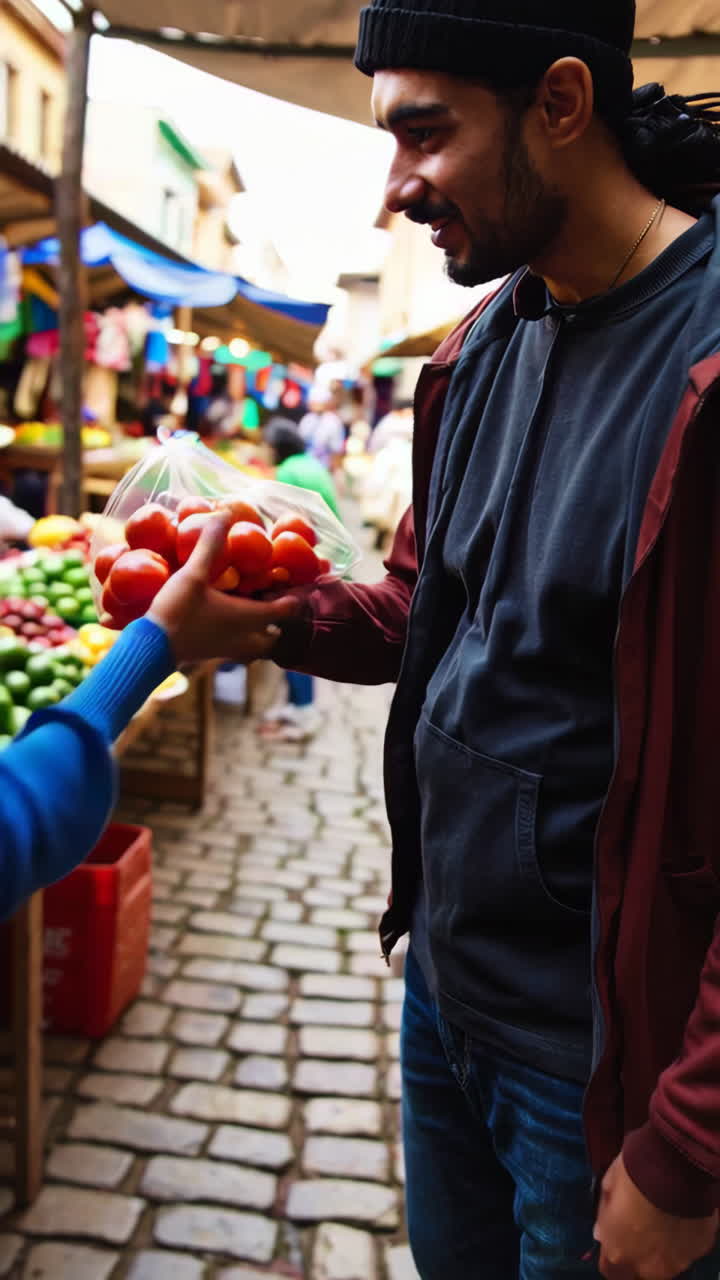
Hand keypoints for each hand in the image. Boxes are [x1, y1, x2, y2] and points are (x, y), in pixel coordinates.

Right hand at [111, 510, 300, 664]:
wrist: (151, 648)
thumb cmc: (178, 611)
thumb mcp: (194, 574)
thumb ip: (210, 545)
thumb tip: (225, 514)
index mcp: (248, 617)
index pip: (285, 610)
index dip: (294, 598)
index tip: (296, 585)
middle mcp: (244, 637)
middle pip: (274, 635)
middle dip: (277, 622)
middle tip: (272, 600)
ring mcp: (229, 650)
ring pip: (256, 645)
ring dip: (259, 631)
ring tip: (251, 611)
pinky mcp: (212, 655)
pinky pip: (237, 649)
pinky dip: (240, 637)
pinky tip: (225, 622)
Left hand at [594, 1154, 717, 1278]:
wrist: (678, 1163)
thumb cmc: (635, 1171)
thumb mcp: (608, 1186)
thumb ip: (605, 1216)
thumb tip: (602, 1231)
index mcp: (618, 1250)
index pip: (610, 1270)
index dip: (611, 1253)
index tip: (614, 1238)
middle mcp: (648, 1265)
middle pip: (639, 1272)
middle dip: (637, 1256)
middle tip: (639, 1229)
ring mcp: (677, 1261)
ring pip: (666, 1264)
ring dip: (661, 1249)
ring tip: (662, 1219)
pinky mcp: (699, 1249)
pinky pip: (687, 1248)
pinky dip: (682, 1237)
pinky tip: (680, 1214)